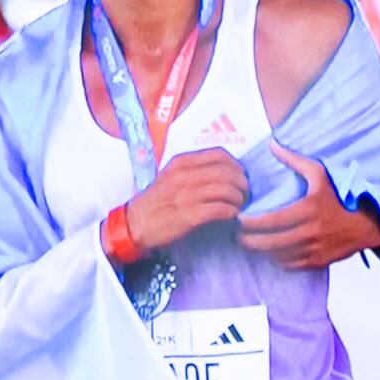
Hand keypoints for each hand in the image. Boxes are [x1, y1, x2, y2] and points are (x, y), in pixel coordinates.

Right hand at [122, 147, 250, 251]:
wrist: (133, 225)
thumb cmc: (154, 203)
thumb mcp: (170, 177)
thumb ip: (193, 171)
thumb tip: (221, 173)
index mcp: (181, 162)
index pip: (219, 154)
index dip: (236, 165)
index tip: (240, 176)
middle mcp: (185, 175)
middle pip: (228, 171)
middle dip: (243, 183)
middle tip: (245, 194)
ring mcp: (187, 195)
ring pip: (227, 189)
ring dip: (239, 199)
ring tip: (239, 206)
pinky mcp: (189, 215)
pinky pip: (220, 209)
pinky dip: (231, 212)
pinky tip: (231, 216)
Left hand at [237, 145, 379, 270]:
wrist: (362, 225)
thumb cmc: (336, 198)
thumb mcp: (318, 174)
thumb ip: (293, 160)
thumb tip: (272, 144)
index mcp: (308, 209)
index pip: (272, 220)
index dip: (252, 222)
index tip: (239, 219)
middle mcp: (310, 232)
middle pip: (271, 243)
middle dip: (250, 241)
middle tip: (238, 236)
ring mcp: (314, 250)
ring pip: (278, 256)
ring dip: (262, 251)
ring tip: (251, 243)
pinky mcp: (316, 262)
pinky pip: (289, 265)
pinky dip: (277, 260)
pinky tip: (270, 252)